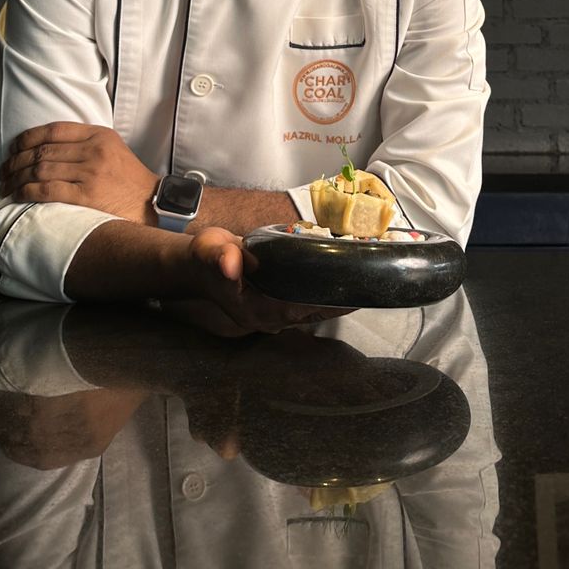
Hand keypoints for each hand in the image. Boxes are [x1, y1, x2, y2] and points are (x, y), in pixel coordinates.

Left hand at [0, 122, 155, 222]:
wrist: (153, 203)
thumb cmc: (129, 180)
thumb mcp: (112, 149)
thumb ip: (85, 143)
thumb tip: (47, 147)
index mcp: (99, 135)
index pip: (55, 130)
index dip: (28, 138)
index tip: (14, 147)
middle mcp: (94, 150)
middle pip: (44, 150)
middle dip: (16, 161)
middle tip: (4, 170)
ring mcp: (91, 172)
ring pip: (41, 170)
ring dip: (17, 178)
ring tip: (6, 185)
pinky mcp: (87, 195)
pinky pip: (47, 190)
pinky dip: (27, 192)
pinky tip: (18, 195)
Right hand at [173, 227, 352, 336]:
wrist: (198, 264)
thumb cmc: (205, 258)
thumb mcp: (209, 250)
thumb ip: (221, 256)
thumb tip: (232, 264)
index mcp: (256, 310)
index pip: (299, 310)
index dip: (327, 304)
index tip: (354, 296)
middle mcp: (268, 317)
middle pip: (313, 313)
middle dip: (340, 302)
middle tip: (370, 284)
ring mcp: (273, 313)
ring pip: (313, 311)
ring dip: (336, 299)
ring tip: (364, 282)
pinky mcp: (277, 303)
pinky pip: (307, 303)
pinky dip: (325, 294)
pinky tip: (341, 280)